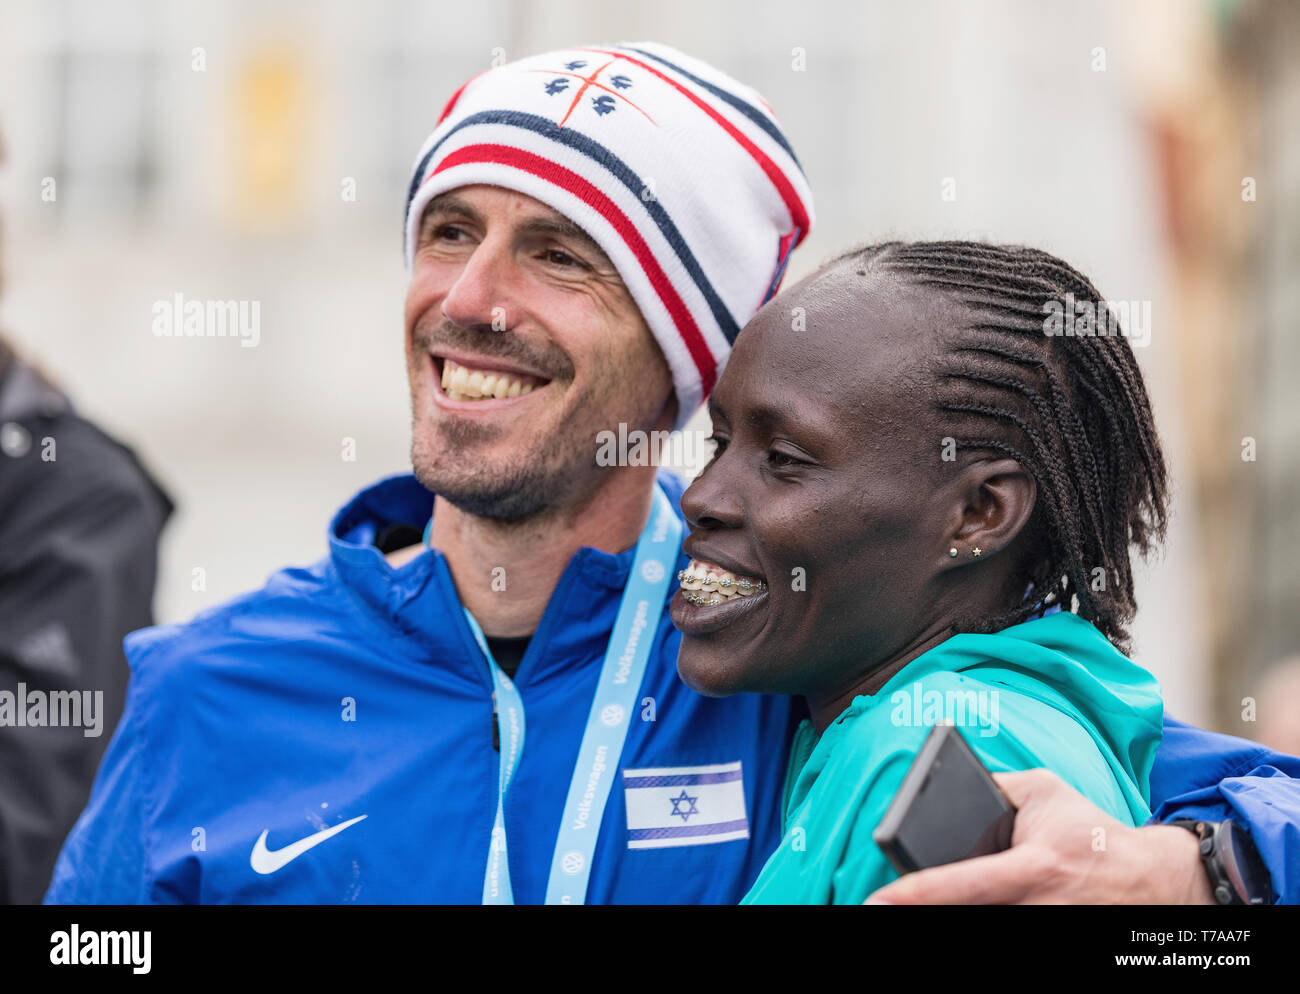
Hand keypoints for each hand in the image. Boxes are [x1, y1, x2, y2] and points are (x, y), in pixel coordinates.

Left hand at [866, 768, 1213, 904]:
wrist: (1150, 879)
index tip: (878, 900)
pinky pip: (1002, 932)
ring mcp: (1048, 929)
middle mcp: (1040, 907)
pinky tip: (956, 907)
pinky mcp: (1051, 940)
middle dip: (924, 908)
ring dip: (948, 913)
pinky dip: (975, 916)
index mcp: (1035, 866)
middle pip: (968, 914)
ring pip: (982, 924)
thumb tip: (943, 788)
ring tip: (915, 904)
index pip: (966, 883)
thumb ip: (994, 787)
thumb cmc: (1090, 830)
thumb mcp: (1044, 791)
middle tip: (885, 904)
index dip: (918, 894)